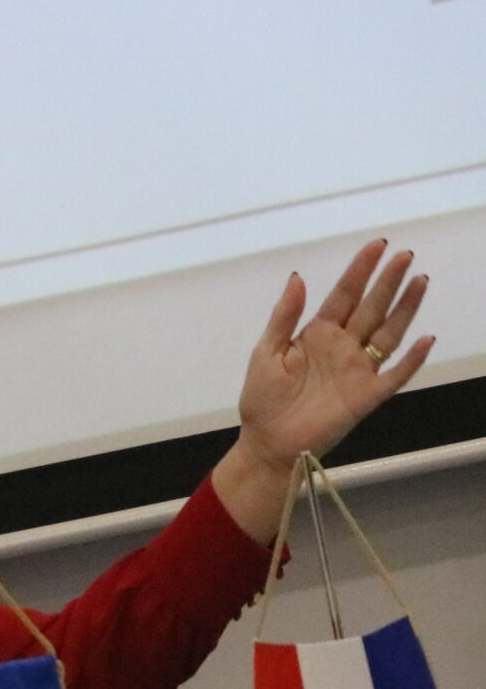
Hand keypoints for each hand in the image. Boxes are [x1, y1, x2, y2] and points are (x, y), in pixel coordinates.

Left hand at [214, 241, 433, 540]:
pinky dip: (412, 359)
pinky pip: (396, 374)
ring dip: (405, 309)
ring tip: (420, 281)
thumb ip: (284, 316)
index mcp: (317, 333)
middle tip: (405, 255)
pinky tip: (425, 339)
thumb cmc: (263, 398)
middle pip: (372, 308)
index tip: (377, 245)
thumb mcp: (265, 352)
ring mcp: (359, 370)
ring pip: (389, 333)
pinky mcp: (368, 395)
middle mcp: (343, 346)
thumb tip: (297, 277)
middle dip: (388, 281)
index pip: (344, 294)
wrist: (268, 442)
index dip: (360, 270)